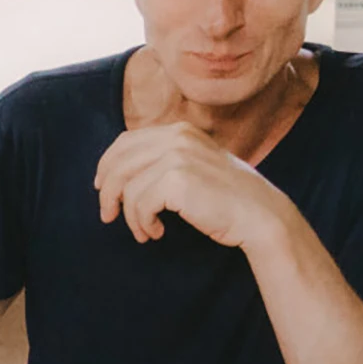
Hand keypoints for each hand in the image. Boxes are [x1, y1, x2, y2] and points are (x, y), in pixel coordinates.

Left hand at [95, 123, 290, 248]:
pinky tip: (157, 232)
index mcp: (179, 130)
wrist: (260, 215)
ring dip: (130, 216)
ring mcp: (177, 156)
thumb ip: (163, 161)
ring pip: (126, 188)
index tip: (102, 187)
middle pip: (118, 163)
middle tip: (108, 216)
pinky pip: (139, 205)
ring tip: (144, 231)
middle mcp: (177, 137)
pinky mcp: (177, 179)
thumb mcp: (194, 167)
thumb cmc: (226, 198)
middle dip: (108, 193)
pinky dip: (142, 223)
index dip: (107, 165)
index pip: (125, 142)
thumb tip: (115, 174)